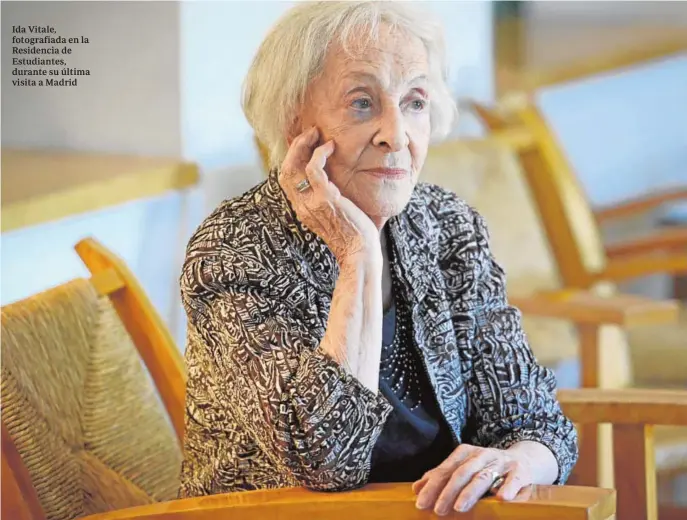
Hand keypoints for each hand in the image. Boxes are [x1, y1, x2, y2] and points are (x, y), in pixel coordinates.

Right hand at [279, 126, 379, 264]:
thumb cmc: (354, 236)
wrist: (360, 253)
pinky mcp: (326, 198)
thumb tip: (337, 182)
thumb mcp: (334, 216)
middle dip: (295, 147)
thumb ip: (329, 200)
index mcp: (302, 210)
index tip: (306, 145)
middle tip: (309, 133)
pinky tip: (331, 147)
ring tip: (317, 134)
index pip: (286, 179)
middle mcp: (302, 206)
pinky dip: (320, 153)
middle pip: (285, 170)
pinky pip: (314, 168)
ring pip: (294, 166)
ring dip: (304, 145)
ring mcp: (312, 202)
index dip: (292, 158)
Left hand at [411, 444, 535, 515]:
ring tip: (459, 507)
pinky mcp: (520, 471)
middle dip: (448, 491)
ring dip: (470, 492)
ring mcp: (501, 462)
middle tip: (438, 510)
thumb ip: (442, 477)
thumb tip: (416, 488)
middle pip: (462, 472)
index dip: (432, 486)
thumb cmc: (488, 468)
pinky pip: (514, 479)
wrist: (525, 460)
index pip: (445, 469)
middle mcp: (482, 455)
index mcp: (466, 453)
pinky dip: (508, 487)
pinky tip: (501, 498)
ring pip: (483, 476)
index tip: (421, 502)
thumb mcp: (464, 468)